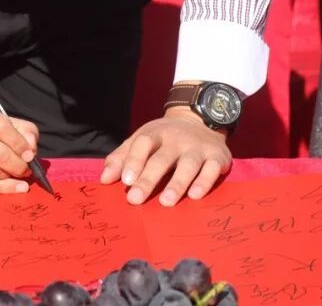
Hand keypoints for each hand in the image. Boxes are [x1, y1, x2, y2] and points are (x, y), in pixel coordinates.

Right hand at [0, 96, 39, 193]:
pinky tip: (12, 188)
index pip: (2, 128)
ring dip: (9, 178)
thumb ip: (17, 127)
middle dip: (17, 165)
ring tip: (17, 177)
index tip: (31, 155)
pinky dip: (0, 188)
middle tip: (26, 170)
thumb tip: (32, 147)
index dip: (20, 145)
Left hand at [99, 106, 231, 206]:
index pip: (142, 143)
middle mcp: (177, 140)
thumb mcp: (142, 139)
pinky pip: (212, 170)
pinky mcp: (217, 157)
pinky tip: (195, 196)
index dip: (133, 161)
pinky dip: (204, 182)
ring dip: (177, 183)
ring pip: (188, 165)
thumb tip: (104, 180)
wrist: (201, 120)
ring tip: (165, 202)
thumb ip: (122, 158)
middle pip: (162, 158)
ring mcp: (198, 148)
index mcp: (156, 134)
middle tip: (136, 199)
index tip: (125, 181)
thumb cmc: (165, 138)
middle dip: (148, 179)